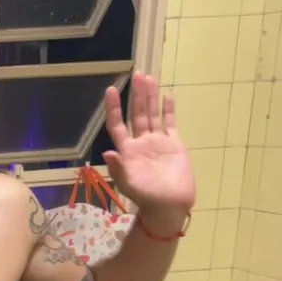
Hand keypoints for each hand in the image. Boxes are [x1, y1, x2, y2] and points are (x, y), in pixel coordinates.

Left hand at [103, 72, 195, 229]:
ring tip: (149, 78)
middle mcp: (141, 142)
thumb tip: (107, 152)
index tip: (110, 90)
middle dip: (137, 95)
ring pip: (153, 114)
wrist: (169, 205)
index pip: (117, 124)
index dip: (113, 108)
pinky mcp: (174, 144)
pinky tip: (167, 95)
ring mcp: (157, 142)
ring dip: (150, 97)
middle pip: (137, 114)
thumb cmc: (146, 197)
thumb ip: (119, 168)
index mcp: (128, 150)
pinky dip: (169, 110)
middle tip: (138, 74)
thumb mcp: (129, 183)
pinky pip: (170, 123)